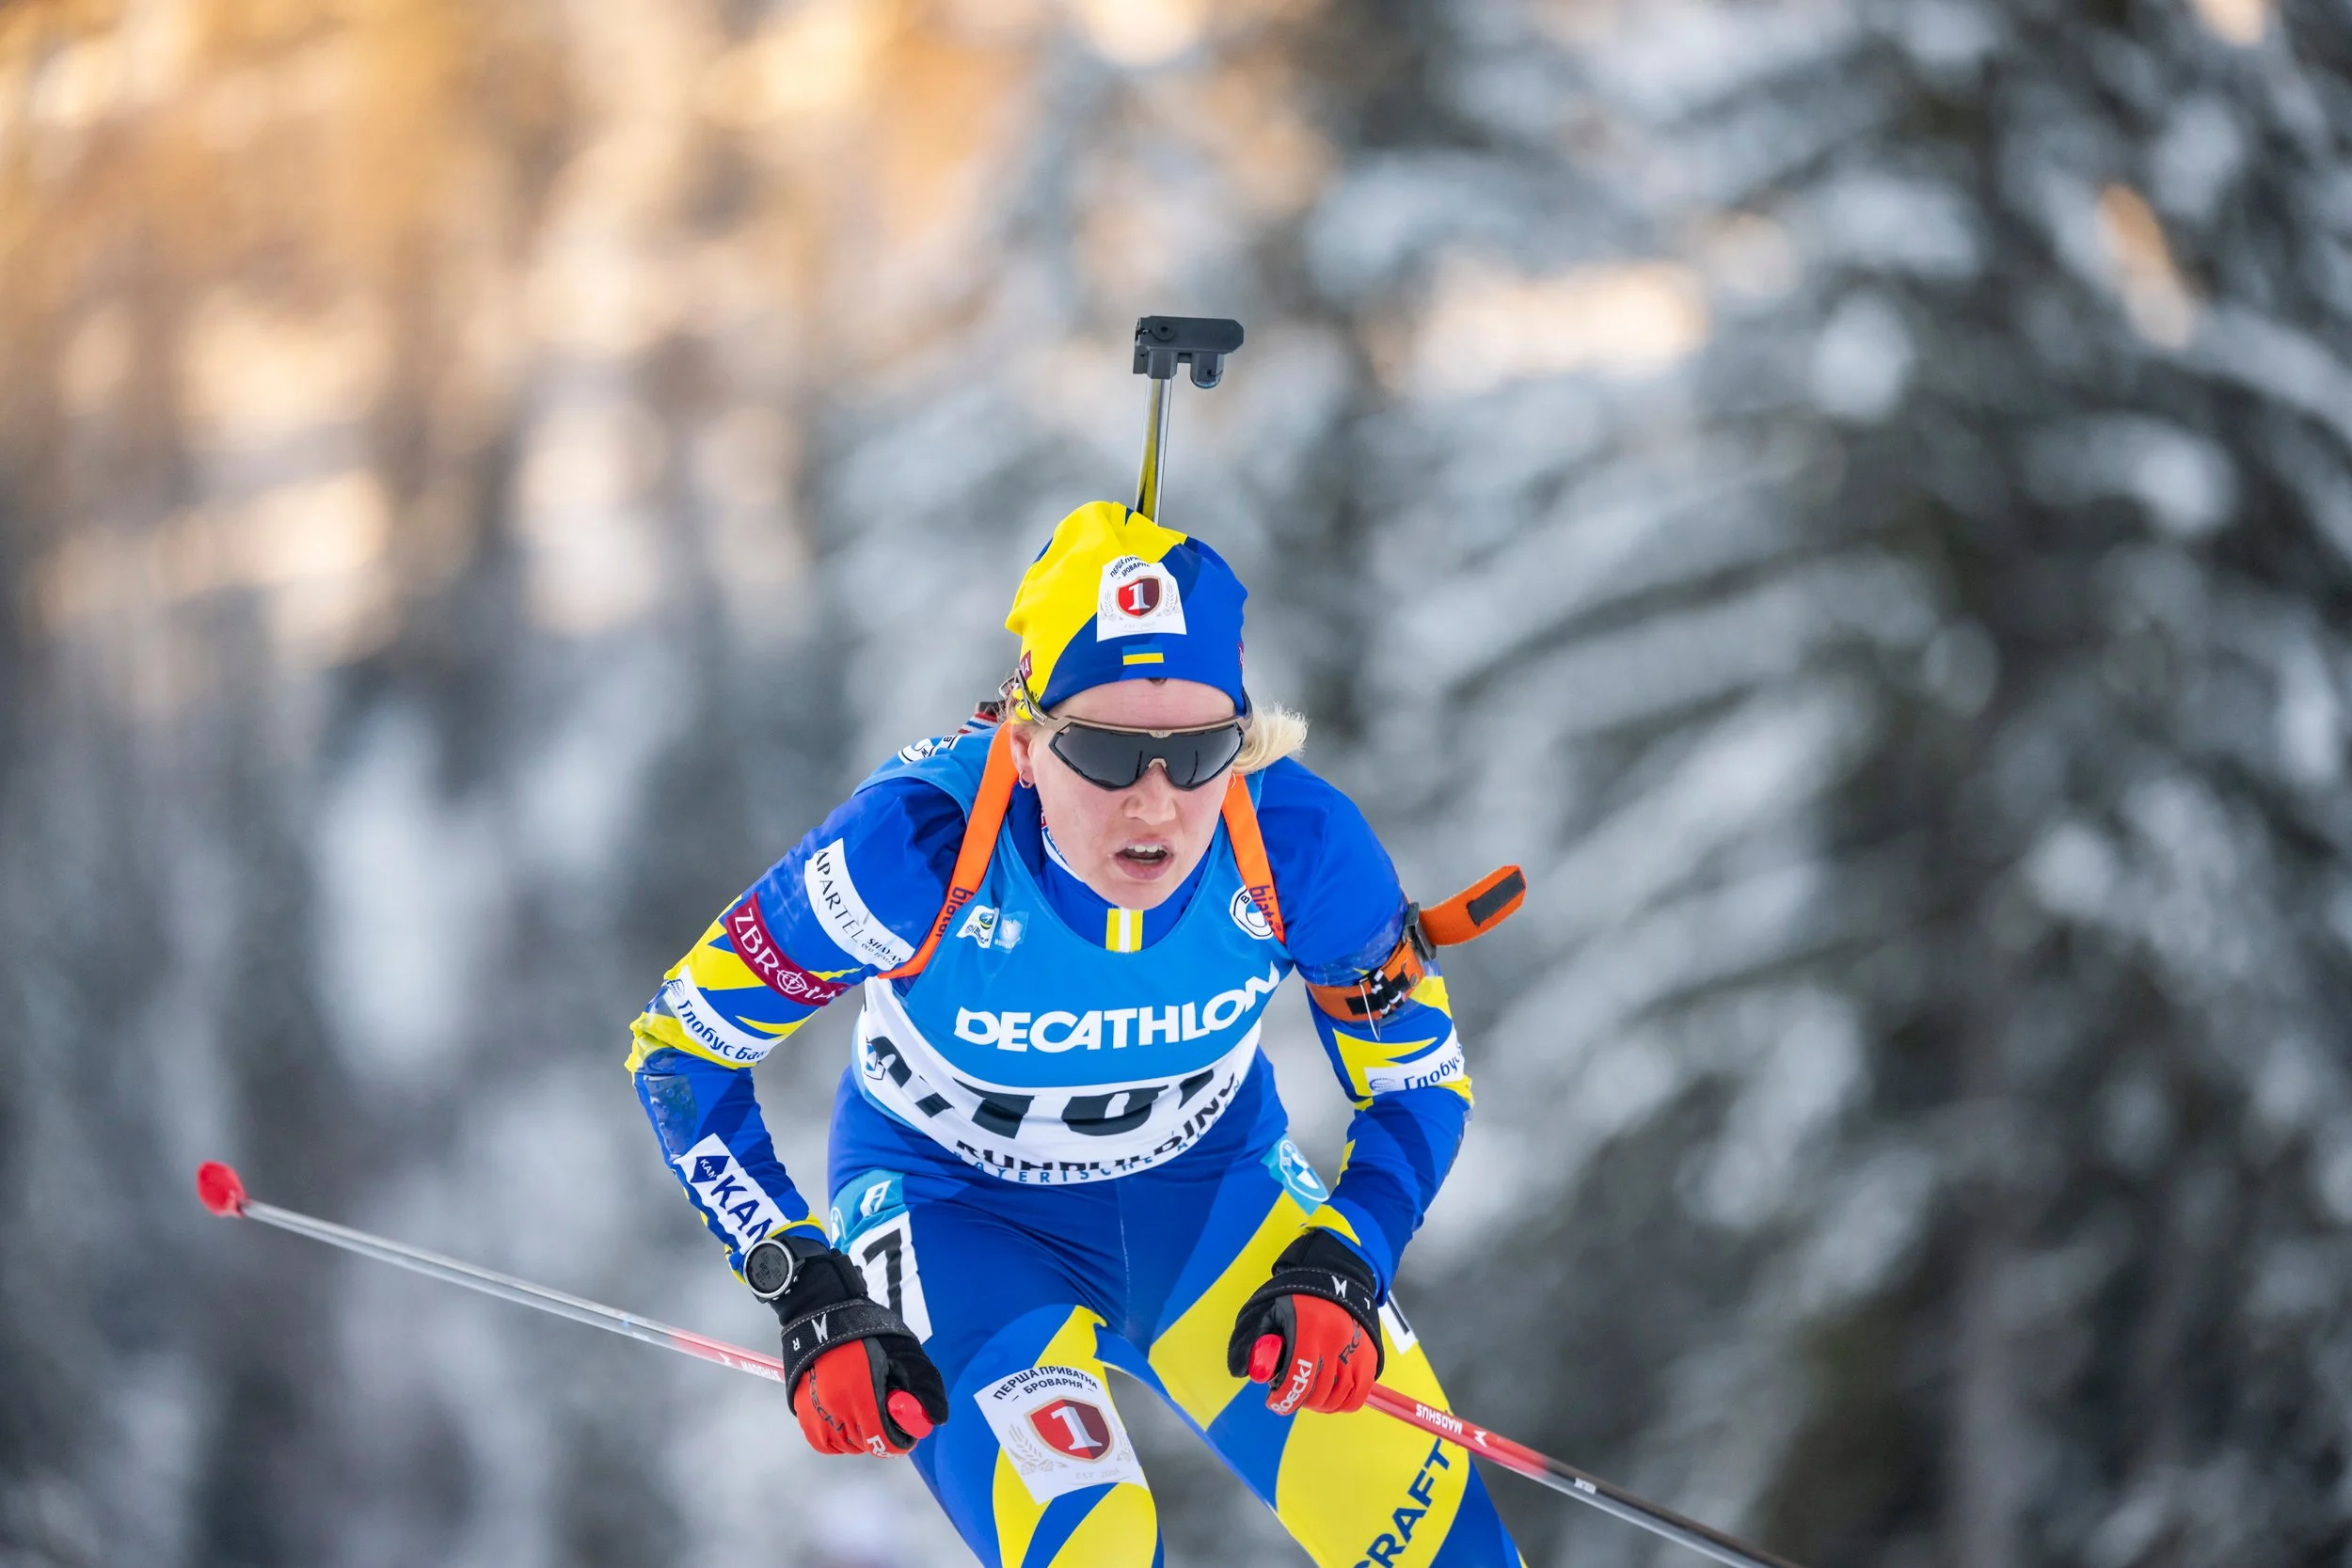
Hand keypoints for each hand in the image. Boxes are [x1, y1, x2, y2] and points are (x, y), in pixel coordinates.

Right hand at [765, 1240, 949, 1455]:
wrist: (822, 1312)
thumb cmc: (868, 1331)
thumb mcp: (904, 1353)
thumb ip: (923, 1387)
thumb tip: (936, 1419)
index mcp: (862, 1394)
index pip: (883, 1440)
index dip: (900, 1438)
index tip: (905, 1426)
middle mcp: (835, 1408)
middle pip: (865, 1444)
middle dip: (881, 1433)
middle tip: (886, 1409)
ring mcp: (815, 1411)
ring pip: (845, 1446)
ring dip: (860, 1436)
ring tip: (866, 1410)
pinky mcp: (801, 1411)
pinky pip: (823, 1443)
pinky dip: (837, 1439)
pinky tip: (847, 1419)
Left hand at [1226, 1231, 1383, 1415]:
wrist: (1337, 1276)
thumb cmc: (1297, 1297)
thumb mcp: (1269, 1311)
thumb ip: (1254, 1341)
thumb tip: (1248, 1373)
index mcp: (1309, 1328)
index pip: (1298, 1377)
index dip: (1284, 1397)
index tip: (1274, 1402)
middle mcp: (1336, 1341)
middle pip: (1319, 1392)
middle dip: (1299, 1401)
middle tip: (1290, 1396)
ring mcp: (1357, 1350)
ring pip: (1339, 1398)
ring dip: (1320, 1405)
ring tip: (1308, 1397)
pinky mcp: (1370, 1356)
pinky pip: (1360, 1394)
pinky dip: (1344, 1404)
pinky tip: (1330, 1399)